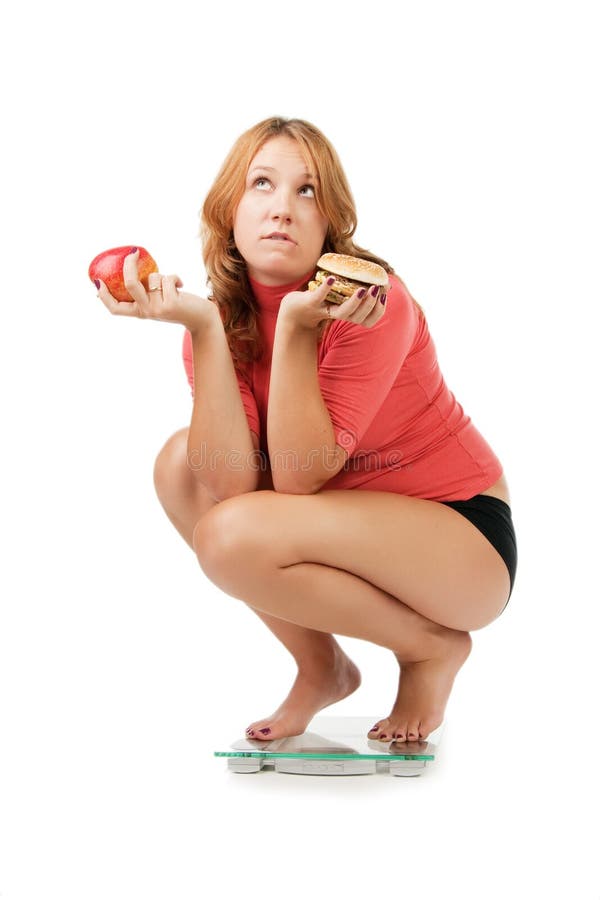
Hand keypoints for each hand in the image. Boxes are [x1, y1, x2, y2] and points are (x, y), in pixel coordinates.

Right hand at [95, 248, 218, 332]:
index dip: (103, 295)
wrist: (200, 319)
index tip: (96, 281)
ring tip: (172, 286)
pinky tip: (181, 287)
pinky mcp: (171, 304)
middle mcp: (146, 312)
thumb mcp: (158, 300)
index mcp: (139, 312)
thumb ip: (145, 292)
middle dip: (129, 266)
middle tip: (132, 253)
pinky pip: (167, 279)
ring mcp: (157, 309)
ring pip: (153, 278)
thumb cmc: (178, 305)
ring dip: (163, 275)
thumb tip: (130, 274)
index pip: (115, 308)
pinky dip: (175, 278)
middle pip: (129, 285)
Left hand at [279, 275, 387, 330]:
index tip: (384, 296)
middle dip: (370, 305)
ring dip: (355, 301)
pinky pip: (319, 297)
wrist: (294, 311)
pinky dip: (326, 289)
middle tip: (376, 289)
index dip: (378, 311)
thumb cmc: (321, 301)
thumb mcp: (340, 297)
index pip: (368, 321)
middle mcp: (338, 315)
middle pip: (359, 317)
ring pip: (343, 312)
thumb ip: (355, 290)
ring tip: (363, 288)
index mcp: (347, 315)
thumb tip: (378, 277)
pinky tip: (332, 278)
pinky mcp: (311, 303)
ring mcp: (324, 310)